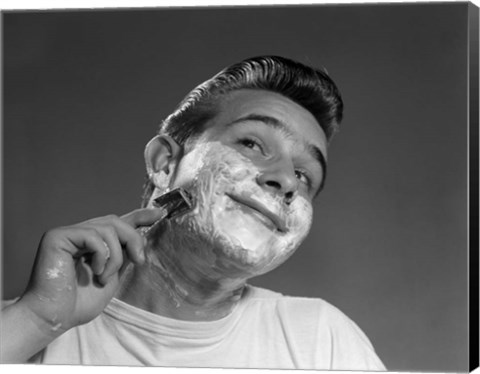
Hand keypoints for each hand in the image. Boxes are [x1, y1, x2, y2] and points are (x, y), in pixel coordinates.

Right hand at [18, 208, 164, 334]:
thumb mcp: (113, 275)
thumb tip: (142, 238)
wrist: (55, 318)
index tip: (160, 213)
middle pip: (116, 221)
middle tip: (140, 260)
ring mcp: (68, 233)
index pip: (118, 222)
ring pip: (108, 228)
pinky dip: (102, 255)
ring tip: (105, 276)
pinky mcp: (57, 237)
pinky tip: (95, 272)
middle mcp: (80, 234)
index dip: (140, 215)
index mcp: (92, 242)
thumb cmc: (80, 302)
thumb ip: (124, 255)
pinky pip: (93, 236)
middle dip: (134, 239)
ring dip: (116, 255)